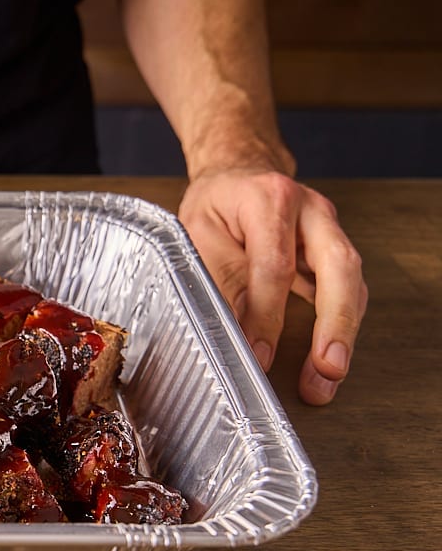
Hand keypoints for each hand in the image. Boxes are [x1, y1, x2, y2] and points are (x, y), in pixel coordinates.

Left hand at [178, 168, 367, 404]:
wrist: (238, 172)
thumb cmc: (216, 202)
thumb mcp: (198, 233)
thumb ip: (218, 278)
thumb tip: (232, 330)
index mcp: (271, 199)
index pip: (275, 266)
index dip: (268, 315)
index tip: (258, 354)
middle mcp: (312, 211)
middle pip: (338, 269)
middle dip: (335, 326)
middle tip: (327, 370)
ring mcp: (330, 230)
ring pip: (352, 284)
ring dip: (342, 334)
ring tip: (325, 378)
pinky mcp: (334, 251)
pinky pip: (347, 290)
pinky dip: (340, 324)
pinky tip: (328, 356)